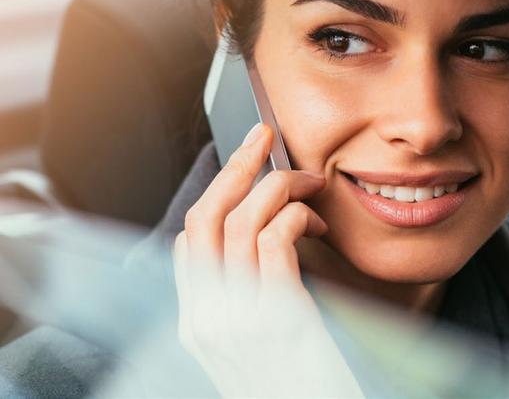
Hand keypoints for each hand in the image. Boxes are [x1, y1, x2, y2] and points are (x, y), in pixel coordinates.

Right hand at [174, 123, 362, 397]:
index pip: (188, 241)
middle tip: (265, 137)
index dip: (217, 195)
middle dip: (236, 166)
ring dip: (281, 186)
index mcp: (197, 326)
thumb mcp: (253, 345)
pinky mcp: (280, 317)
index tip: (245, 169)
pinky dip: (299, 216)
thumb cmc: (297, 386)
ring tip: (312, 187)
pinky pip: (277, 239)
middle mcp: (208, 321)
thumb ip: (245, 301)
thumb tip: (265, 246)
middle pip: (205, 218)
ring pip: (242, 220)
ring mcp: (240, 319)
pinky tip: (318, 223)